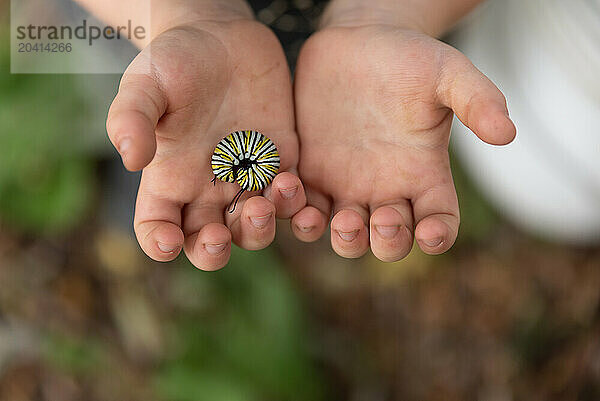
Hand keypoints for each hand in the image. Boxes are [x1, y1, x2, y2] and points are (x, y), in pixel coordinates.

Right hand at [107, 14, 309, 269]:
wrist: (221, 36)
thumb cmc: (174, 61)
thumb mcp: (145, 83)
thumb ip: (133, 118)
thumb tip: (132, 159)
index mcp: (168, 179)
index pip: (156, 227)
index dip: (160, 244)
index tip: (169, 241)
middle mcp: (206, 188)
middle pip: (209, 242)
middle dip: (215, 250)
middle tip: (220, 236)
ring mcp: (246, 178)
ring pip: (254, 227)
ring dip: (259, 227)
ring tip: (263, 202)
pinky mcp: (280, 162)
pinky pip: (292, 198)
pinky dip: (296, 204)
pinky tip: (293, 185)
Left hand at [293, 21, 515, 260]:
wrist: (355, 40)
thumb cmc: (408, 56)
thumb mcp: (447, 72)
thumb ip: (477, 99)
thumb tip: (508, 134)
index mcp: (424, 173)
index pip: (439, 222)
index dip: (437, 237)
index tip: (429, 233)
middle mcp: (386, 188)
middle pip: (388, 240)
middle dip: (384, 242)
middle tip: (378, 219)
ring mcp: (346, 184)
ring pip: (342, 234)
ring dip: (337, 237)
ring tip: (326, 218)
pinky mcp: (311, 172)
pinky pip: (302, 207)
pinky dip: (295, 210)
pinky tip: (289, 189)